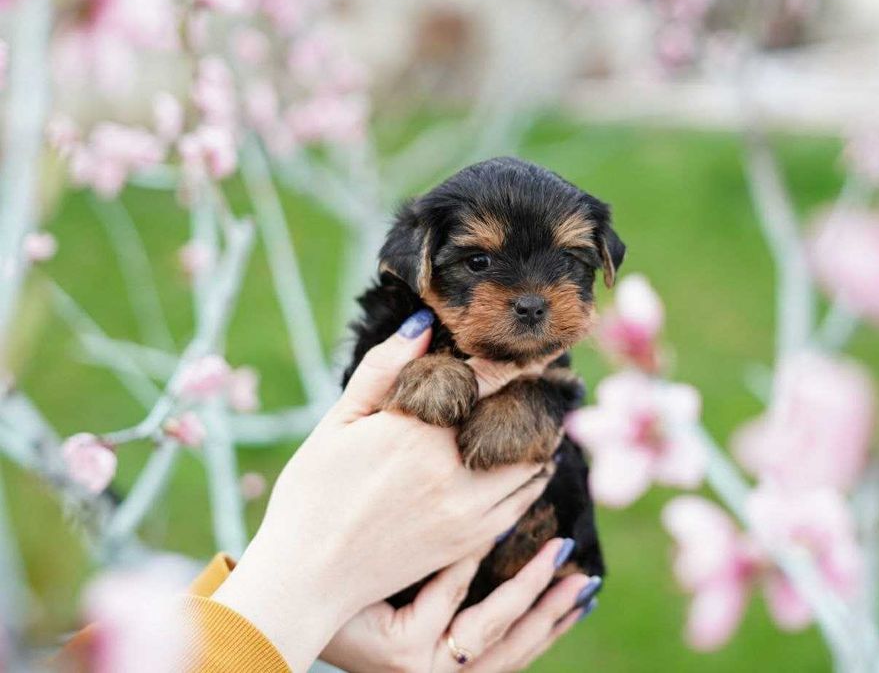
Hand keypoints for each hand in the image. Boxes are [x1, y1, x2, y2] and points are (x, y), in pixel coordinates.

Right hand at [212, 310, 553, 670]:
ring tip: (547, 419)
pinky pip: (522, 502)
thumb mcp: (338, 422)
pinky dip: (534, 479)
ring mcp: (466, 508)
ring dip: (542, 438)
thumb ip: (381, 370)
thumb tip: (421, 324)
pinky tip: (532, 466)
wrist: (308, 575)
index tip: (533, 349)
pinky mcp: (470, 540)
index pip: (487, 380)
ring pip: (530, 463)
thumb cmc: (313, 493)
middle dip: (536, 397)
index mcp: (416, 430)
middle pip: (519, 420)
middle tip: (550, 382)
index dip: (515, 361)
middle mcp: (450, 467)